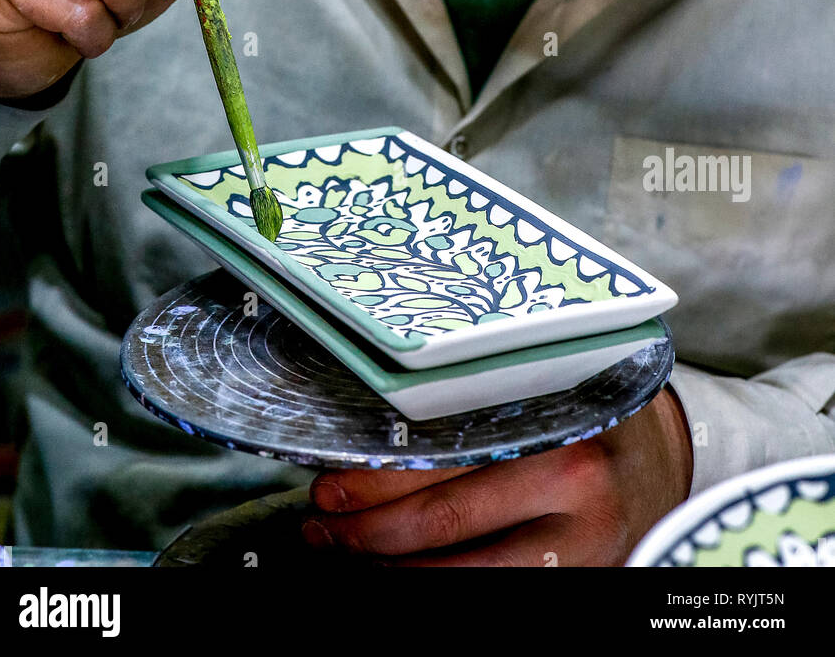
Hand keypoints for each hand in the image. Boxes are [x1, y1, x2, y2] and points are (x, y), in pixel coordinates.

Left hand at [302, 386, 692, 566]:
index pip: (446, 453)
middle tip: (323, 521)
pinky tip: (402, 576)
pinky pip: (494, 589)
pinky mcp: (581, 578)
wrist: (661, 459)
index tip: (330, 479)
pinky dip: (437, 585)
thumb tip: (374, 437)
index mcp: (550, 416)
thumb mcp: (538, 393)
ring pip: (463, 570)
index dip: (378, 475)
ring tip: (343, 550)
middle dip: (369, 525)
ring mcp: (580, 539)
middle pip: (445, 515)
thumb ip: (477, 408)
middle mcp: (569, 479)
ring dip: (390, 566)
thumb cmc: (581, 415)